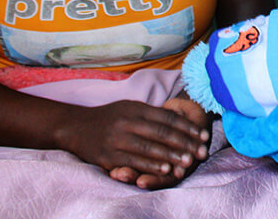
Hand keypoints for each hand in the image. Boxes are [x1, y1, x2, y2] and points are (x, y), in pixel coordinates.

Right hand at [57, 99, 208, 189]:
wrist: (75, 127)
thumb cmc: (109, 117)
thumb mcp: (130, 107)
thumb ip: (152, 113)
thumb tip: (180, 117)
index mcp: (136, 108)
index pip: (168, 118)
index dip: (187, 127)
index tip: (203, 135)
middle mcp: (128, 122)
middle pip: (162, 133)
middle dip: (184, 143)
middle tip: (201, 151)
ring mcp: (117, 139)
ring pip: (150, 148)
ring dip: (171, 156)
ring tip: (188, 161)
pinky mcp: (108, 155)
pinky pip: (134, 161)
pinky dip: (151, 166)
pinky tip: (165, 169)